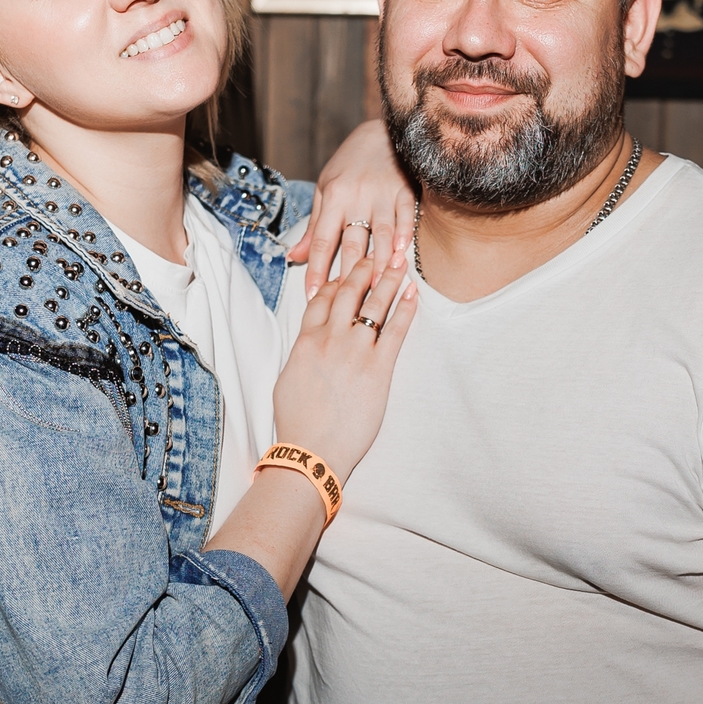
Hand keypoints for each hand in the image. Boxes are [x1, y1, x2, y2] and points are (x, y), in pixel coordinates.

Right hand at [273, 252, 415, 481]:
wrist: (310, 450)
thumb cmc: (297, 423)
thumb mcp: (288, 381)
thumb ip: (301, 357)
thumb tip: (307, 350)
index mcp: (306, 341)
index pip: (320, 299)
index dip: (334, 281)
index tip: (344, 272)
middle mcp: (330, 338)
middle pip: (348, 292)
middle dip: (363, 269)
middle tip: (375, 253)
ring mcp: (355, 351)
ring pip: (374, 303)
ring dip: (389, 279)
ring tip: (400, 262)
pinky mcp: (378, 368)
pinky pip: (396, 330)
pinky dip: (406, 309)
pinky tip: (413, 294)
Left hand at [286, 119, 416, 299]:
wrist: (382, 132)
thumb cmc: (350, 165)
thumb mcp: (326, 190)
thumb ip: (315, 227)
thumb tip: (295, 257)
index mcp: (334, 198)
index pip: (323, 240)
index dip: (317, 269)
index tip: (312, 295)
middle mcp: (357, 197)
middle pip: (353, 241)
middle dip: (349, 273)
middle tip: (347, 303)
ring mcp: (382, 194)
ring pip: (381, 232)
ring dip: (379, 261)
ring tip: (377, 286)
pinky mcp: (405, 189)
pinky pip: (405, 215)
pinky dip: (404, 234)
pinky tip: (402, 254)